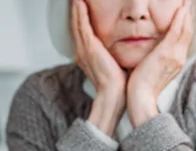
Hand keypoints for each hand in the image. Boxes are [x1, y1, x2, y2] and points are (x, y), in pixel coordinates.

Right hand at [71, 0, 125, 135]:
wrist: (114, 96)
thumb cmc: (117, 84)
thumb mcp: (114, 66)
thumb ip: (113, 56)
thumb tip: (121, 50)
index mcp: (87, 55)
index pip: (81, 30)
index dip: (80, 16)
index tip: (81, 4)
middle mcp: (82, 50)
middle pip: (75, 23)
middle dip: (75, 8)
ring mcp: (83, 49)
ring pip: (76, 21)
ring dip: (75, 6)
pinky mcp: (89, 48)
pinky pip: (82, 25)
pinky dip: (79, 12)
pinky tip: (79, 1)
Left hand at [127, 0, 192, 127]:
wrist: (141, 100)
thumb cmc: (140, 88)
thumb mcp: (150, 70)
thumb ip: (153, 60)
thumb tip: (150, 54)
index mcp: (175, 61)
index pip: (183, 37)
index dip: (185, 23)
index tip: (185, 11)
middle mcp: (179, 57)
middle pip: (188, 31)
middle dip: (188, 14)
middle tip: (189, 0)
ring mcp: (175, 56)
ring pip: (185, 29)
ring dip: (186, 12)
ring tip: (187, 0)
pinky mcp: (167, 54)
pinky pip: (177, 32)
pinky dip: (180, 18)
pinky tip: (181, 8)